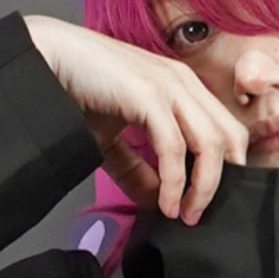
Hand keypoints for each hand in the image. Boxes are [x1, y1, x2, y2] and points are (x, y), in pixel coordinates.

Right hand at [21, 13, 249, 223]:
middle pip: (230, 138)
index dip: (227, 171)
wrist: (47, 63)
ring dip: (203, 188)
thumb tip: (160, 203)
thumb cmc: (79, 93)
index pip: (227, 131)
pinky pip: (175, 146)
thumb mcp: (116, 142)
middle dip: (222, 183)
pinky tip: (165, 204)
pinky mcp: (148, 94)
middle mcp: (183, 82)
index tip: (205, 201)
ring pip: (211, 143)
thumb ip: (139, 172)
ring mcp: (169, 85)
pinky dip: (175, 182)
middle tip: (198, 214)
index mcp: (183, 88)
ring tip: (185, 215)